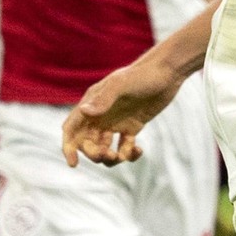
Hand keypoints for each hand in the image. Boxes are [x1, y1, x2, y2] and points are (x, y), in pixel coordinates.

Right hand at [61, 55, 186, 166]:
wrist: (166, 72)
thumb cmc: (142, 75)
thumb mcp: (121, 85)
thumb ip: (103, 99)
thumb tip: (83, 111)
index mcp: (92, 104)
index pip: (72, 128)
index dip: (68, 147)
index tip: (73, 163)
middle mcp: (101, 114)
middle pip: (87, 143)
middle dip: (93, 153)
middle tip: (108, 154)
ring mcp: (115, 122)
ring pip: (104, 148)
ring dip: (109, 158)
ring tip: (121, 156)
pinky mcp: (132, 127)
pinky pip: (123, 148)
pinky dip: (128, 154)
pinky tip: (138, 150)